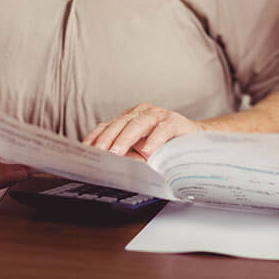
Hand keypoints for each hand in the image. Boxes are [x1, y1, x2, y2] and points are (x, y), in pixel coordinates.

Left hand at [82, 104, 204, 159]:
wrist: (194, 141)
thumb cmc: (164, 148)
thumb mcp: (140, 154)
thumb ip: (126, 156)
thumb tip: (107, 166)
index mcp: (129, 119)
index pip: (107, 126)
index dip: (95, 137)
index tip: (84, 151)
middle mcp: (141, 113)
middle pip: (119, 124)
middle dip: (106, 139)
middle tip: (98, 154)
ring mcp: (158, 115)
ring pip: (137, 123)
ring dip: (125, 139)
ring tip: (116, 152)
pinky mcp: (174, 121)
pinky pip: (162, 129)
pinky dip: (154, 140)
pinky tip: (148, 151)